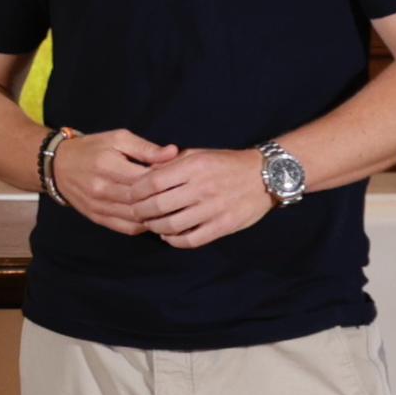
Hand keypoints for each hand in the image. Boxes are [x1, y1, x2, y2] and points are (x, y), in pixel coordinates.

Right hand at [51, 128, 176, 230]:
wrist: (58, 165)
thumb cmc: (92, 148)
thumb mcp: (118, 138)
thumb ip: (146, 148)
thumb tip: (173, 153)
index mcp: (108, 165)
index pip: (145, 179)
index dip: (166, 179)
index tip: (177, 175)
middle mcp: (102, 189)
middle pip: (142, 200)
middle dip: (163, 198)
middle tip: (177, 193)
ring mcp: (99, 206)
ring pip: (136, 217)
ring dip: (155, 215)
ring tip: (169, 206)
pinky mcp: (97, 218)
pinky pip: (126, 228)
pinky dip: (143, 225)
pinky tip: (153, 217)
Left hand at [140, 147, 279, 247]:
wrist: (265, 176)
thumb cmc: (226, 163)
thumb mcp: (198, 154)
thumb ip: (172, 163)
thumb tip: (144, 174)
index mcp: (195, 166)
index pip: (153, 181)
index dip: (136, 190)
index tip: (130, 195)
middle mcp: (202, 188)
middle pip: (158, 205)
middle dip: (140, 211)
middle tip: (136, 212)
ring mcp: (213, 209)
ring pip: (171, 225)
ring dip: (154, 227)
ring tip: (151, 224)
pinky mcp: (223, 226)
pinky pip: (191, 240)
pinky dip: (174, 241)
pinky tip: (168, 236)